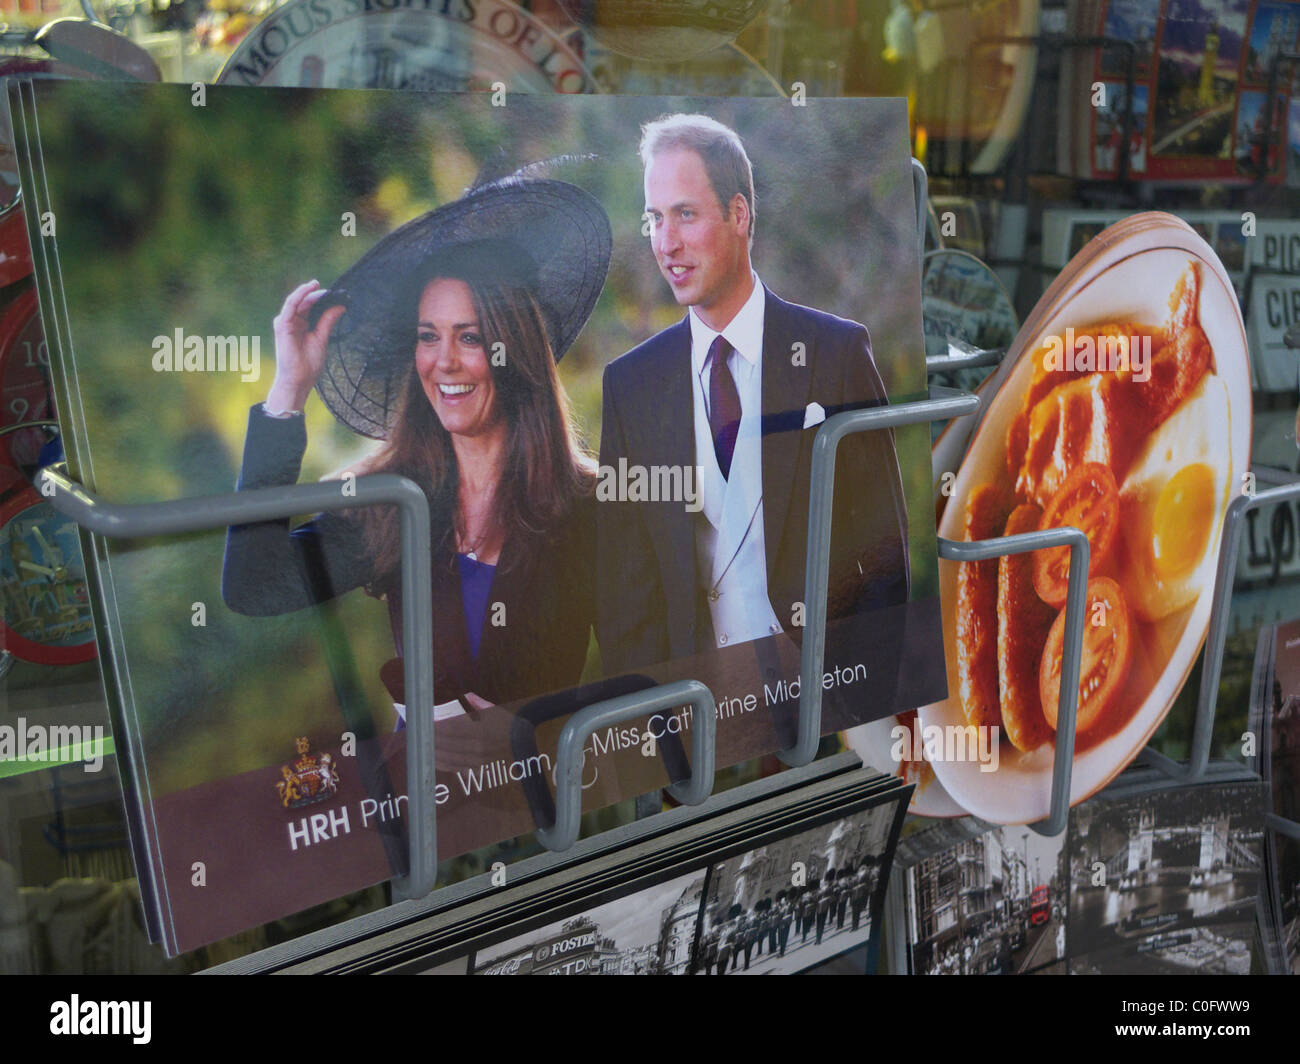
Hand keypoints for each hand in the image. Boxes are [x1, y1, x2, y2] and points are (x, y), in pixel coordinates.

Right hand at [265, 280, 345, 412]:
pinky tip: (308, 290)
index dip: (322, 298)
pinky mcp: (282, 325)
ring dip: (306, 291)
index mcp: (301, 324)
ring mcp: (286, 322)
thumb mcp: (322, 337)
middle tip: (332, 290)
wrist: (299, 380)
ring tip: (317, 284)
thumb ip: (328, 321)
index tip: (338, 294)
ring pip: (295, 300)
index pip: (310, 306)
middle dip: (316, 293)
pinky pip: (290, 306)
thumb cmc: (309, 363)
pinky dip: (299, 296)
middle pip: (304, 302)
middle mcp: (292, 321)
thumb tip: (341, 306)